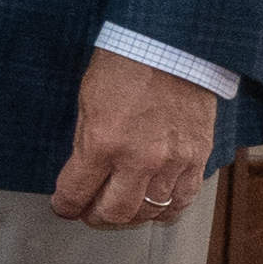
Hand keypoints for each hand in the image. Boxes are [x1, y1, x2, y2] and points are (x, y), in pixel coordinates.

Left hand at [52, 46, 217, 228]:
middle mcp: (140, 159)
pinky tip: (154, 206)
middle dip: (95, 217)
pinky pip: (183, 199)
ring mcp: (173, 161)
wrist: (173, 47)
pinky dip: (166, 209)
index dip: (66, 206)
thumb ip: (86, 144)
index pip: (77, 193)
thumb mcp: (88, 103)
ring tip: (121, 210)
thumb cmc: (126, 66)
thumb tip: (82, 174)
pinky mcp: (198, 157)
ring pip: (150, 212)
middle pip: (115, 213)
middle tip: (90, 212)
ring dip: (131, 217)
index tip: (64, 207)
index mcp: (103, 143)